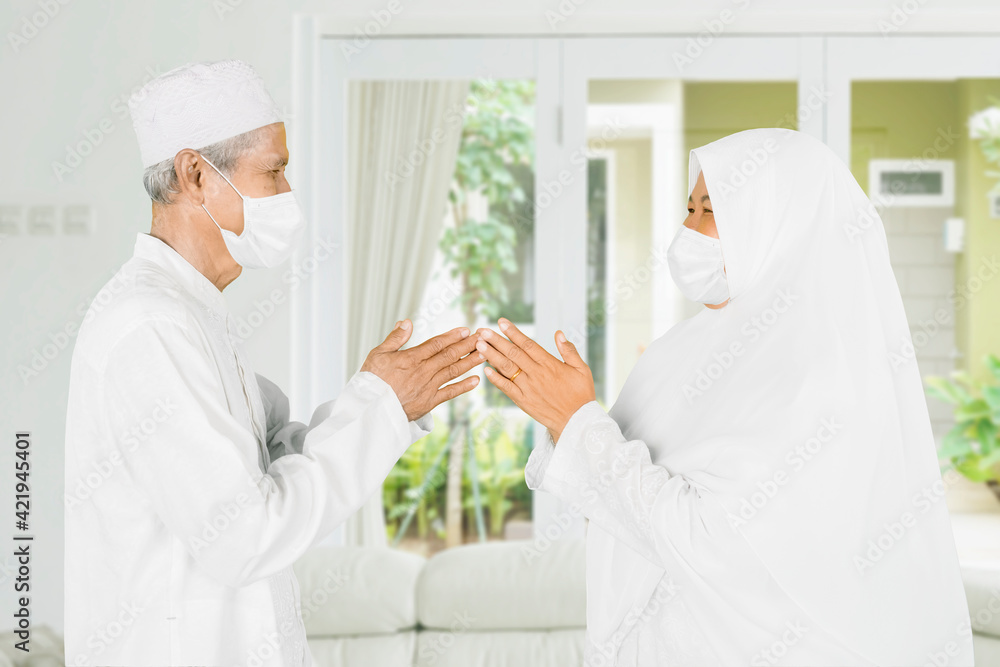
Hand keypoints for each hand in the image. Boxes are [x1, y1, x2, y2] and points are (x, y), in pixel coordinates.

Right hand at [361, 320, 483, 421]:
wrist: (370, 410)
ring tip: (484, 354)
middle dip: (467, 345)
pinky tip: (476, 380)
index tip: (466, 330)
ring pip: (453, 372)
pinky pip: (450, 393)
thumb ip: (395, 338)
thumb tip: (407, 322)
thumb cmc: (372, 381)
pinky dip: (464, 386)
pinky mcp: (429, 402)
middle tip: (482, 338)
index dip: (452, 336)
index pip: (436, 344)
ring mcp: (428, 387)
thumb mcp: (378, 354)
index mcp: (411, 358)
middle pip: (449, 355)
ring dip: (470, 362)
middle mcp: (423, 371)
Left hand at [475, 318, 595, 443]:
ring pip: (507, 369)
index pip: (528, 344)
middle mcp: (536, 374)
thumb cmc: (581, 394)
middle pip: (513, 354)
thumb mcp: (581, 369)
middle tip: (482, 331)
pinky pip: (507, 388)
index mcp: (550, 364)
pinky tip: (486, 370)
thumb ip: (569, 351)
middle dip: (496, 341)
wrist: (577, 422)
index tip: (501, 322)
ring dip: (492, 356)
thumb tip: (559, 333)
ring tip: (479, 345)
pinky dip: (496, 379)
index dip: (513, 332)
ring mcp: (528, 388)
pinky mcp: (523, 401)